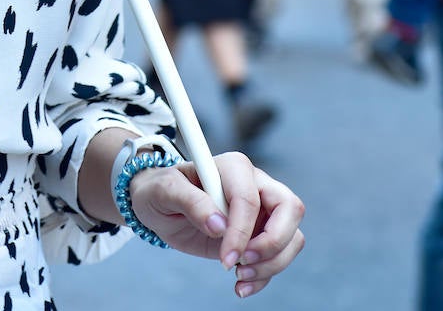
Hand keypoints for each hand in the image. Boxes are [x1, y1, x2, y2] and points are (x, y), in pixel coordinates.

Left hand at [127, 151, 303, 297]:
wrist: (159, 204)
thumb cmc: (162, 189)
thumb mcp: (165, 190)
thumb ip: (191, 201)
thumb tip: (218, 225)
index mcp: (233, 167)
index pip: (250, 199)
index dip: (242, 232)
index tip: (225, 259)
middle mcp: (255, 184)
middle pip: (291, 208)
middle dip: (273, 243)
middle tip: (243, 263)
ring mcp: (262, 210)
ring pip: (292, 235)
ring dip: (272, 264)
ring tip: (238, 276)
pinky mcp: (259, 234)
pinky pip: (280, 256)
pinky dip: (266, 276)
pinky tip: (241, 285)